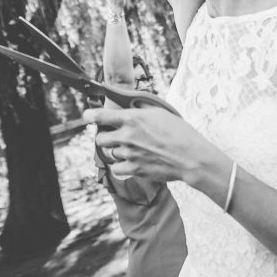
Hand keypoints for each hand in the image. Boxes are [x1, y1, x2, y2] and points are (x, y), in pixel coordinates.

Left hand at [82, 105, 221, 188]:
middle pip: (101, 138)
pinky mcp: (135, 169)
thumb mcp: (161, 113)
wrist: (190, 157)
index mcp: (133, 119)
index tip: (86, 116)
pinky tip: (129, 162)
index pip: (102, 116)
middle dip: (105, 137)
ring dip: (116, 152)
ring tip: (130, 150)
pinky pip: (116, 170)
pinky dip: (120, 167)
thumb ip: (142, 109)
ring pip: (110, 154)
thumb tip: (133, 105)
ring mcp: (130, 154)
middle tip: (114, 136)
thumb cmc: (180, 133)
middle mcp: (127, 136)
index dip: (90, 115)